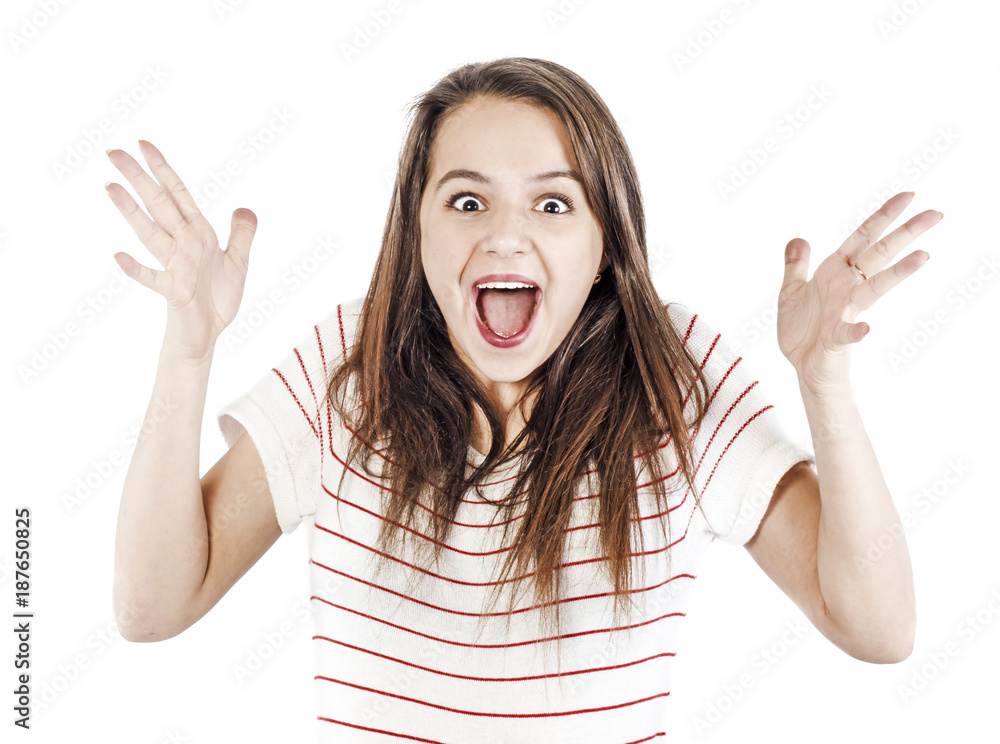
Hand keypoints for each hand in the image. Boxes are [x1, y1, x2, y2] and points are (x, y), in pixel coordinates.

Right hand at [105, 140, 256, 363]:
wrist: (208, 334)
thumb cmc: (217, 299)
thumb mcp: (239, 262)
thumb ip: (242, 234)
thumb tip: (244, 208)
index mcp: (198, 233)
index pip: (177, 194)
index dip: (163, 169)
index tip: (143, 144)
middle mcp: (183, 244)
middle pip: (158, 205)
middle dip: (138, 178)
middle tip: (112, 152)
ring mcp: (176, 266)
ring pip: (151, 233)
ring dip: (131, 211)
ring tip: (110, 187)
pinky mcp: (175, 291)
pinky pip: (153, 279)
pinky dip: (137, 269)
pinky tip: (118, 256)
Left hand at [776, 191, 942, 396]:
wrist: (803, 367)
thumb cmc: (802, 330)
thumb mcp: (791, 291)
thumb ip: (796, 265)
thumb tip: (799, 237)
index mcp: (836, 272)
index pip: (863, 238)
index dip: (883, 216)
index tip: (908, 196)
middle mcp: (846, 288)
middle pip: (880, 255)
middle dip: (905, 234)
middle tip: (935, 214)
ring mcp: (845, 312)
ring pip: (874, 288)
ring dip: (897, 273)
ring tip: (922, 257)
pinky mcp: (836, 338)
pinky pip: (847, 333)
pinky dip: (856, 331)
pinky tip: (866, 328)